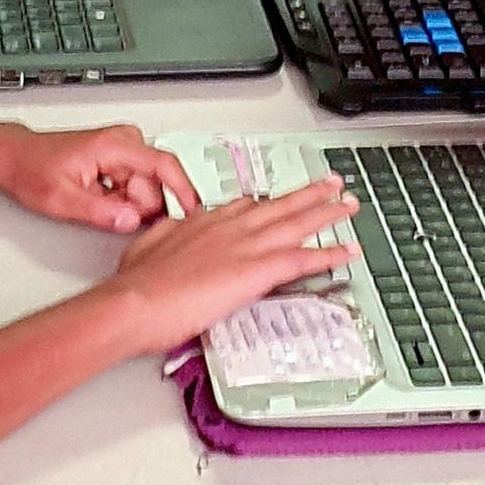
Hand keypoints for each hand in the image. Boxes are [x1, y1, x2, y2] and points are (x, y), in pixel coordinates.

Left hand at [0, 122, 199, 233]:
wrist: (18, 158)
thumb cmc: (34, 170)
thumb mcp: (62, 199)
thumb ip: (100, 212)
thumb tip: (131, 222)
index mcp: (114, 145)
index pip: (163, 164)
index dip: (183, 190)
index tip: (194, 212)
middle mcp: (124, 141)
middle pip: (154, 185)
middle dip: (137, 206)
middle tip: (105, 211)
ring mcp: (124, 149)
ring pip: (146, 189)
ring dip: (127, 205)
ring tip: (96, 203)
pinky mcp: (121, 159)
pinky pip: (136, 187)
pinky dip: (123, 200)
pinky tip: (100, 200)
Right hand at [111, 179, 360, 355]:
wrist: (137, 300)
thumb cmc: (137, 280)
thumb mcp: (150, 244)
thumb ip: (171, 235)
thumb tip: (175, 232)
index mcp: (205, 221)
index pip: (244, 206)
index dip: (266, 201)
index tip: (279, 197)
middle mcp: (230, 227)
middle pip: (278, 205)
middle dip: (308, 194)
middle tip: (331, 184)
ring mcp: (247, 246)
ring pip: (297, 222)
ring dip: (326, 212)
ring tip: (347, 204)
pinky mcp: (258, 271)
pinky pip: (302, 259)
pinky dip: (329, 253)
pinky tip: (347, 251)